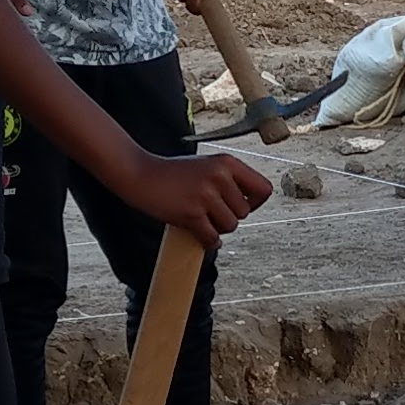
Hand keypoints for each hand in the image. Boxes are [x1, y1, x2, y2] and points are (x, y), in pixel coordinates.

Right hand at [114, 149, 271, 239]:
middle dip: (229, 216)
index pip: (263, 189)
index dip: (255, 202)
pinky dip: (208, 242)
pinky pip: (211, 238)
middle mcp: (219, 176)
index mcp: (227, 162)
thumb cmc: (175, 173)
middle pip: (244, 213)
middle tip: (212, 212)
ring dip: (217, 228)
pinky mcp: (191, 213)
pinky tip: (201, 236)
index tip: (240, 204)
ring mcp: (205, 195)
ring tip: (203, 219)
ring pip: (230, 226)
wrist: (141, 174)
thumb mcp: (208, 166)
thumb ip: (230, 180)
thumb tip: (250, 205)